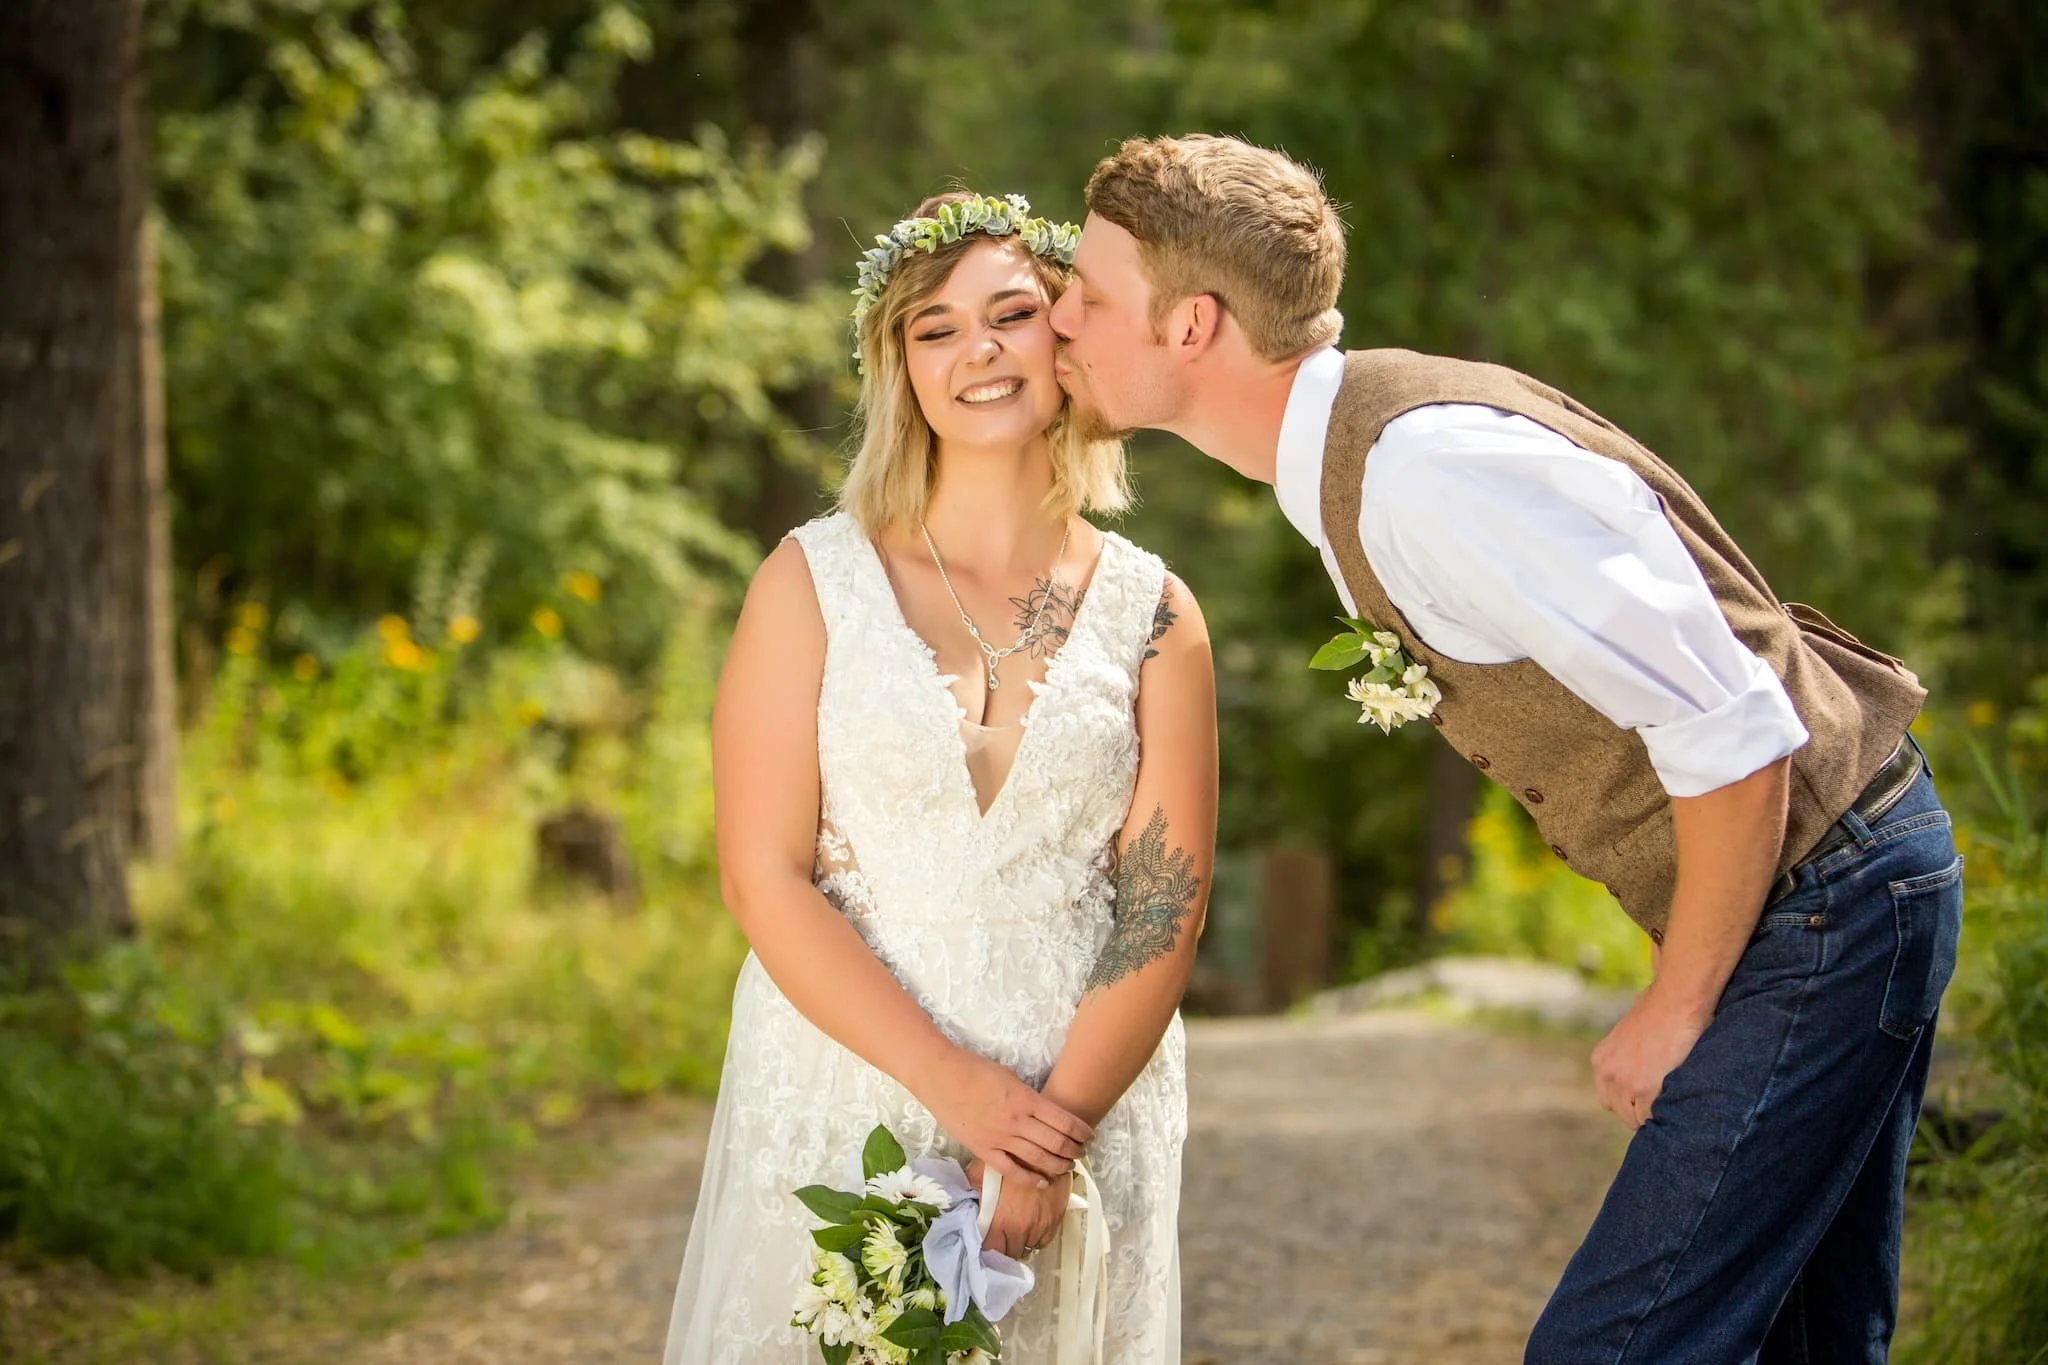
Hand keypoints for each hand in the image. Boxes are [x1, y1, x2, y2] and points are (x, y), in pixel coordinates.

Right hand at [919, 1048, 1092, 1187]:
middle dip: (1073, 1150)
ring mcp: (999, 1138)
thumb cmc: (975, 1069)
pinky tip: (1041, 1183)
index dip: (1080, 1131)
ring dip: (1057, 1165)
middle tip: (1081, 1152)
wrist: (940, 1076)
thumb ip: (1028, 1097)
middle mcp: (1017, 1121)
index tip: (1088, 1135)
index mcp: (1026, 1099)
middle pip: (1055, 1142)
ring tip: (1068, 1167)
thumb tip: (1044, 1112)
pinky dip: (1028, 1179)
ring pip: (1037, 1158)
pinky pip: (1010, 1170)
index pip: (1064, 1120)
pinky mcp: (983, 1149)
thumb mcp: (1010, 1077)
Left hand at [967, 1158, 1070, 1260]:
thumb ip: (973, 1192)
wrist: (1044, 1148)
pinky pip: (1045, 1240)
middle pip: (1010, 1252)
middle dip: (1004, 1246)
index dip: (986, 1245)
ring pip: (1028, 1247)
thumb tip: (966, 1202)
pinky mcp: (1055, 1220)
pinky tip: (1032, 1226)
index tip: (985, 1239)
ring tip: (1016, 1230)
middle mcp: (1021, 1229)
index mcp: (1000, 1221)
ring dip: (1021, 1241)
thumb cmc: (1011, 1157)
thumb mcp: (981, 1171)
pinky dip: (1037, 1237)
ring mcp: (1040, 1227)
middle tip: (1001, 1235)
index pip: (990, 1250)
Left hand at [1591, 984, 1709, 1129]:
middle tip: (1663, 1103)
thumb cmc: (1660, 1006)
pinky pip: (1652, 1117)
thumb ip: (1629, 1052)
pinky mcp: (1646, 1089)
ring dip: (1652, 1115)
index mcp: (1602, 1060)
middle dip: (1640, 1110)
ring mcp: (1625, 1083)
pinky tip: (1679, 1106)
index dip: (1630, 1100)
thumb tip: (1643, 1061)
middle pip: (1620, 1110)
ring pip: (1634, 1119)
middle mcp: (1608, 1073)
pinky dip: (1665, 1115)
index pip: (1609, 1097)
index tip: (1648, 1098)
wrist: (1675, 1000)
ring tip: (1673, 1107)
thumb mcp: (1630, 1031)